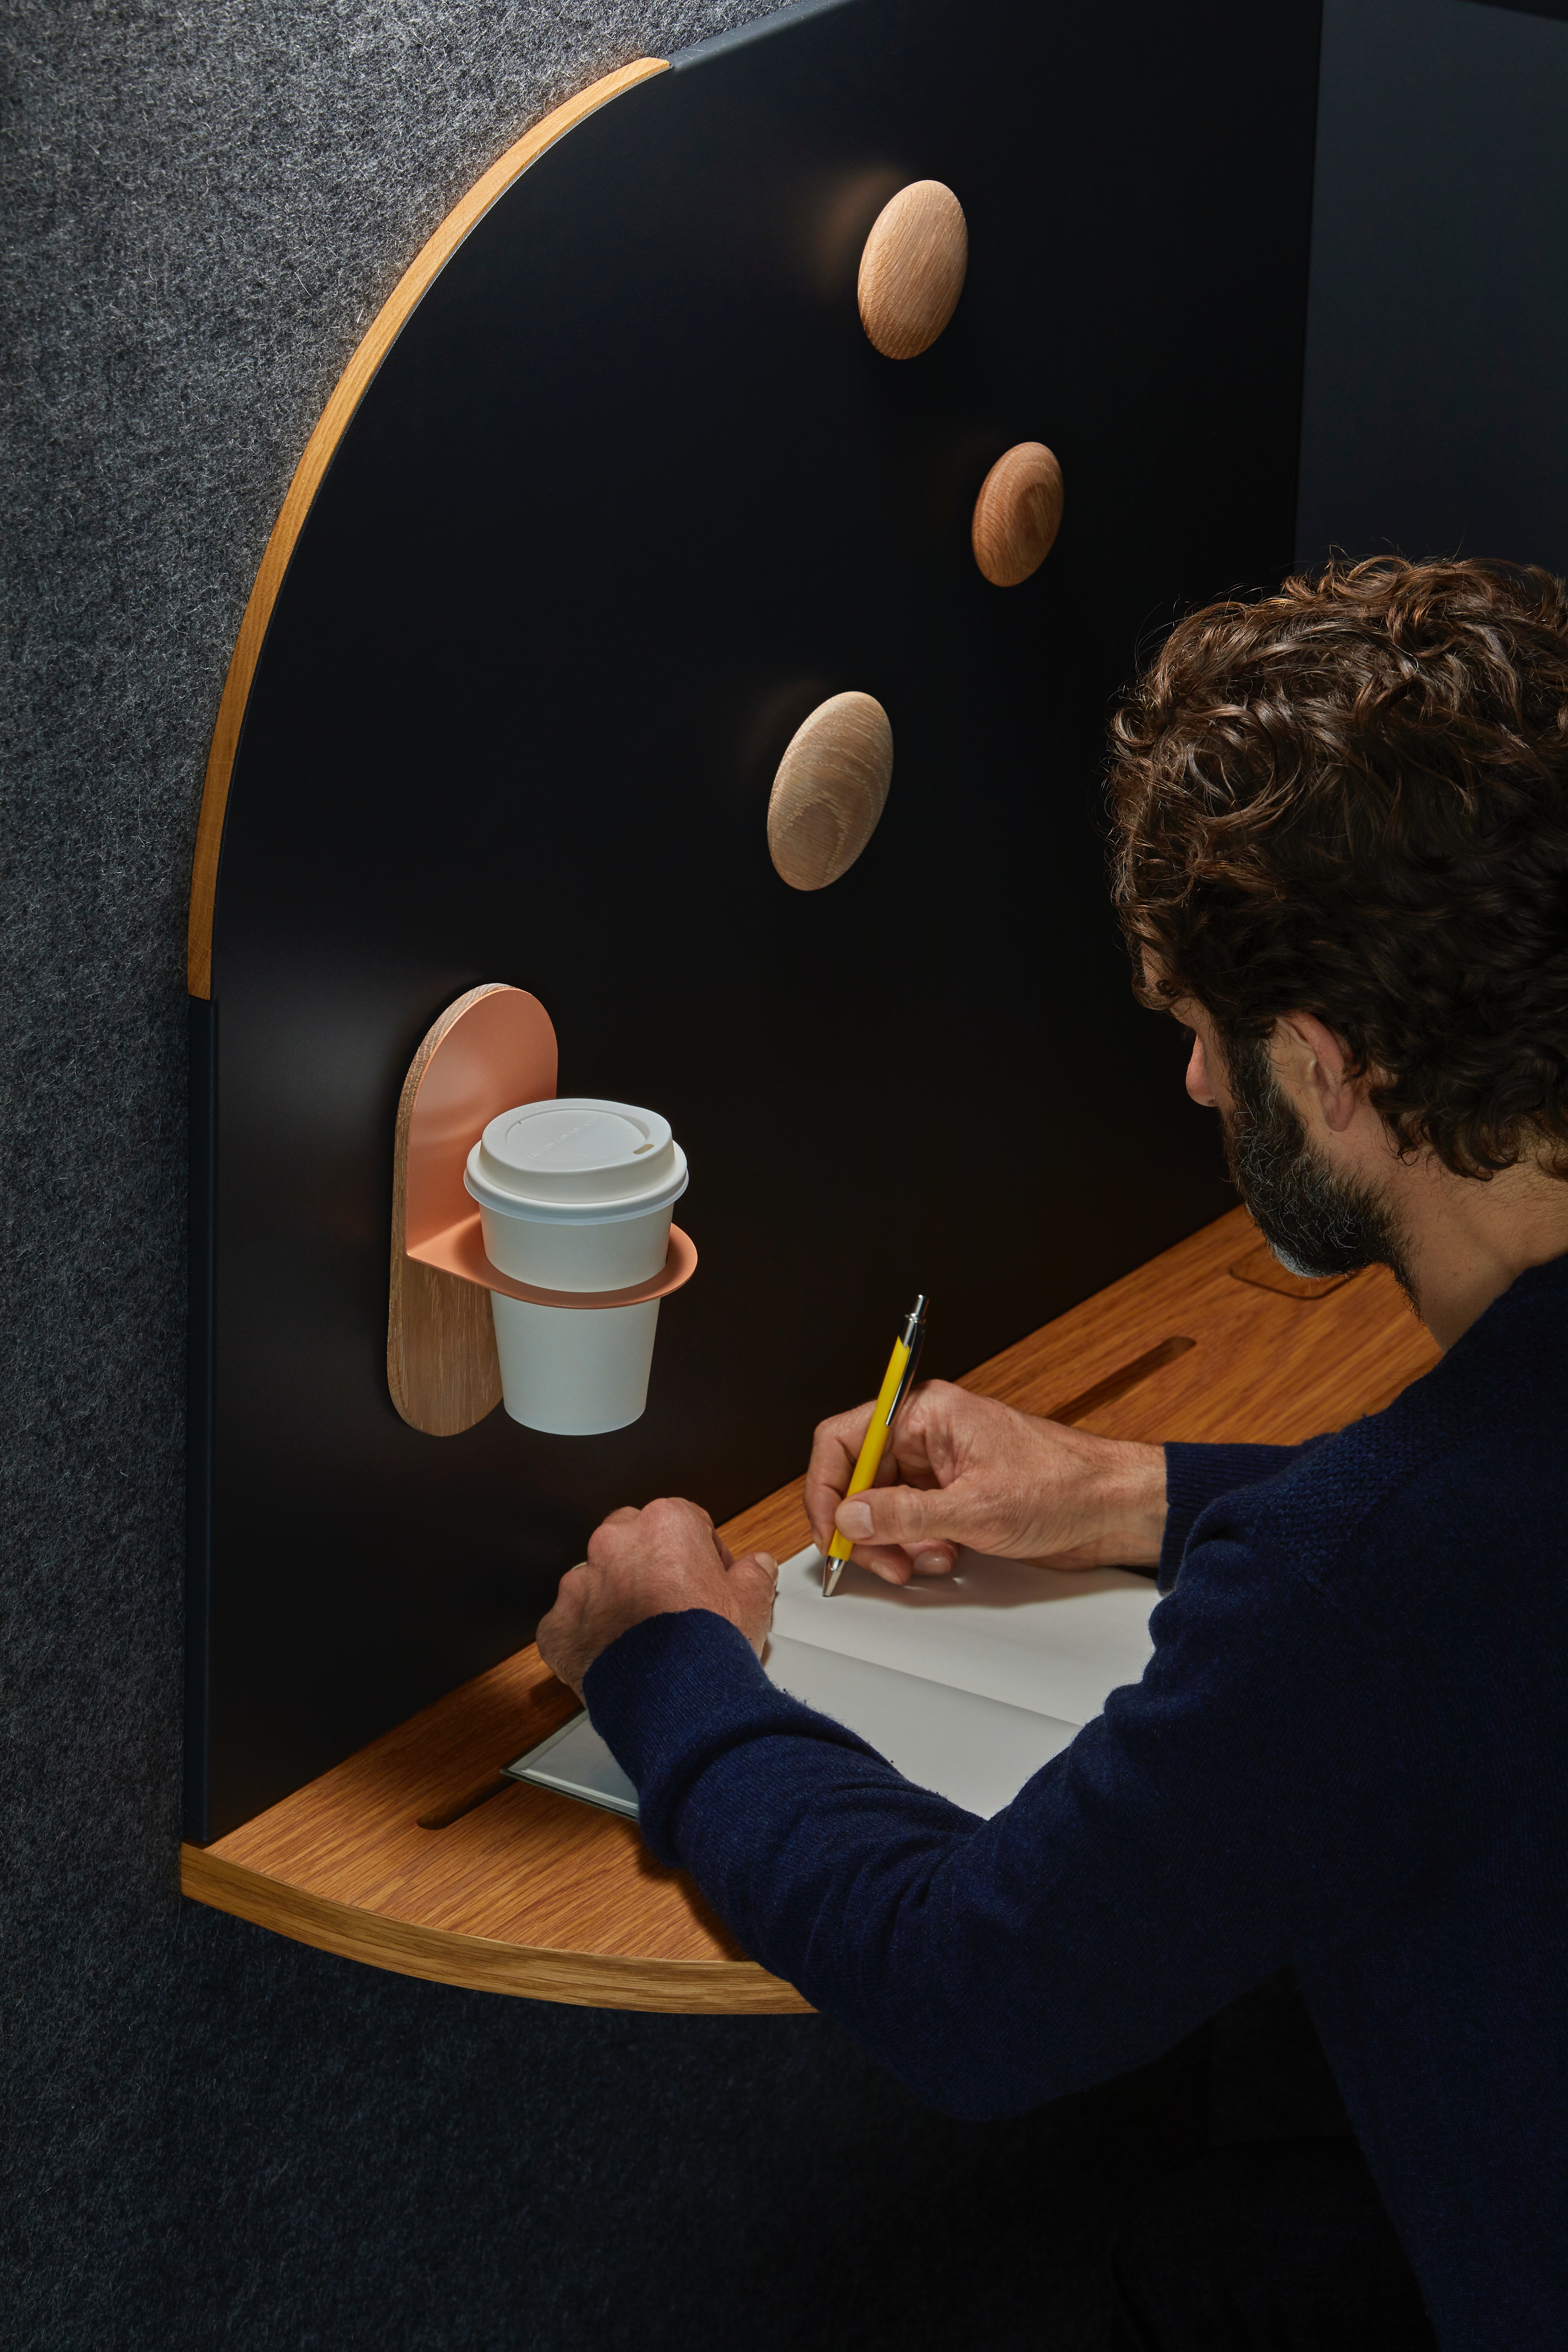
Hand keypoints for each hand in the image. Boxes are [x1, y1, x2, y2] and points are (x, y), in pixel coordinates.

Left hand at [536, 1496, 778, 1698]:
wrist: (674, 1700)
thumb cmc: (709, 1645)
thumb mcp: (752, 1602)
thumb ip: (754, 1574)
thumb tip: (757, 1567)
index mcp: (664, 1525)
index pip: (684, 1522)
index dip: (700, 1552)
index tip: (709, 1578)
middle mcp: (615, 1544)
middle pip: (632, 1541)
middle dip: (649, 1565)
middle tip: (672, 1604)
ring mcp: (580, 1584)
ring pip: (597, 1581)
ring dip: (616, 1600)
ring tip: (643, 1639)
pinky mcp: (558, 1624)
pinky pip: (571, 1623)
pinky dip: (588, 1637)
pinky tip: (615, 1659)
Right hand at [803, 1379, 1166, 1584]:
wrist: (1113, 1507)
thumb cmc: (1063, 1486)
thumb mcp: (976, 1507)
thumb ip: (905, 1515)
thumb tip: (850, 1519)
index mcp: (926, 1414)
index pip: (844, 1438)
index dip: (826, 1487)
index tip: (831, 1531)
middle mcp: (927, 1436)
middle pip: (858, 1480)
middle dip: (866, 1528)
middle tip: (883, 1563)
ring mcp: (940, 1467)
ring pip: (883, 1508)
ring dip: (896, 1543)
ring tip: (931, 1559)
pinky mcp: (954, 1497)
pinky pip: (911, 1523)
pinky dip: (918, 1547)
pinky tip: (948, 1556)